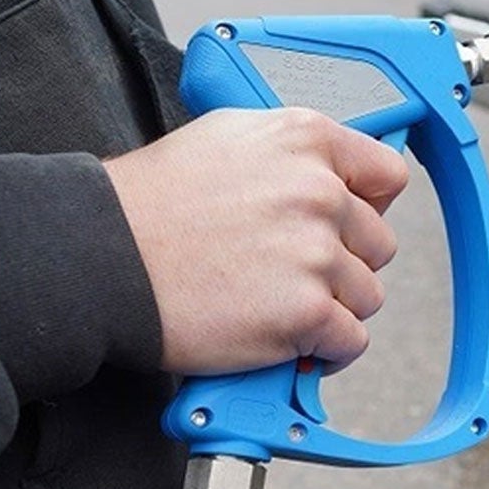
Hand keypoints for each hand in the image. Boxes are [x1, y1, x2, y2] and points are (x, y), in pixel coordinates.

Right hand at [104, 108, 408, 372]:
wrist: (100, 257)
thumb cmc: (151, 203)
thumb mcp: (228, 138)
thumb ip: (294, 155)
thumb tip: (339, 177)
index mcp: (306, 139)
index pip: (388, 175)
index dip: (369, 207)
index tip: (349, 227)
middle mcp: (320, 191)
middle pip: (378, 244)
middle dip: (342, 263)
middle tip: (289, 272)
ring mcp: (315, 252)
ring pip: (367, 295)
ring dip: (330, 307)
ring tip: (277, 303)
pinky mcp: (305, 311)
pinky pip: (351, 340)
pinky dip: (325, 349)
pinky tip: (289, 339)